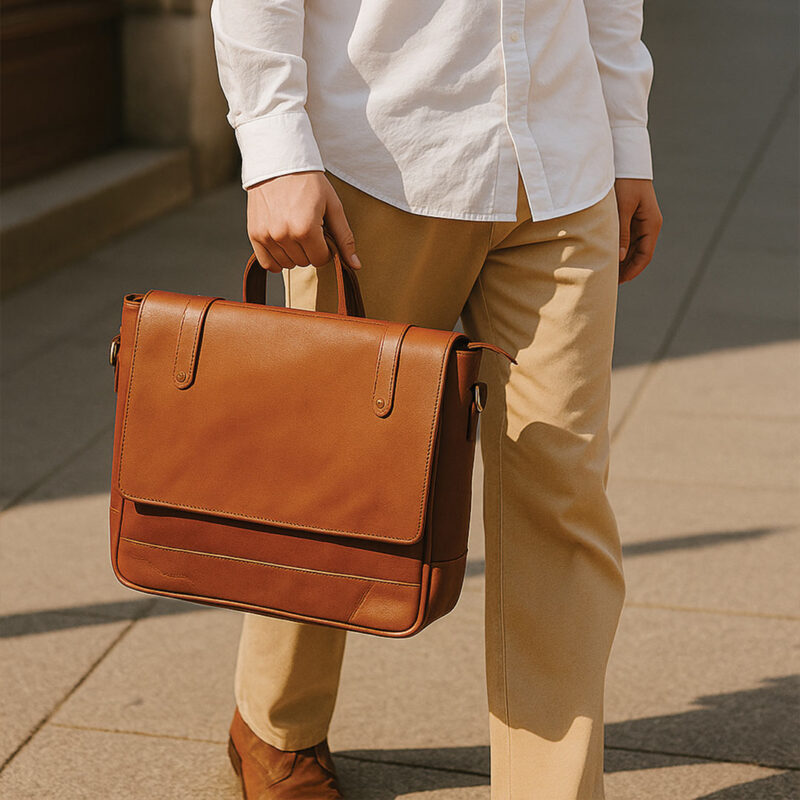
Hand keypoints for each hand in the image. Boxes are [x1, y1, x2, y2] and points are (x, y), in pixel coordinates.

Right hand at [246, 171, 360, 272]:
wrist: (278, 162)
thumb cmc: (309, 182)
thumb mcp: (332, 206)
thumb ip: (344, 238)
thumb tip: (356, 266)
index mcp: (305, 229)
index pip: (321, 260)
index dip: (325, 248)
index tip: (321, 232)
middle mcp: (284, 235)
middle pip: (304, 262)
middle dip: (310, 249)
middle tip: (307, 227)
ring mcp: (267, 236)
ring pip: (287, 264)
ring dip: (294, 254)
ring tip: (294, 231)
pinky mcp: (254, 234)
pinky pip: (267, 263)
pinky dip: (276, 259)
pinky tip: (282, 244)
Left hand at [615, 178, 662, 283]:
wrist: (626, 160)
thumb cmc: (625, 182)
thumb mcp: (622, 207)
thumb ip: (622, 232)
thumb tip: (621, 257)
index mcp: (651, 224)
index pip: (645, 255)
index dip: (633, 271)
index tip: (618, 282)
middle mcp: (649, 224)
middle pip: (639, 254)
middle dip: (626, 269)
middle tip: (608, 282)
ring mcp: (641, 221)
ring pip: (633, 248)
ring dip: (622, 260)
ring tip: (606, 271)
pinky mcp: (632, 217)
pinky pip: (627, 239)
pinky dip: (619, 249)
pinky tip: (607, 255)